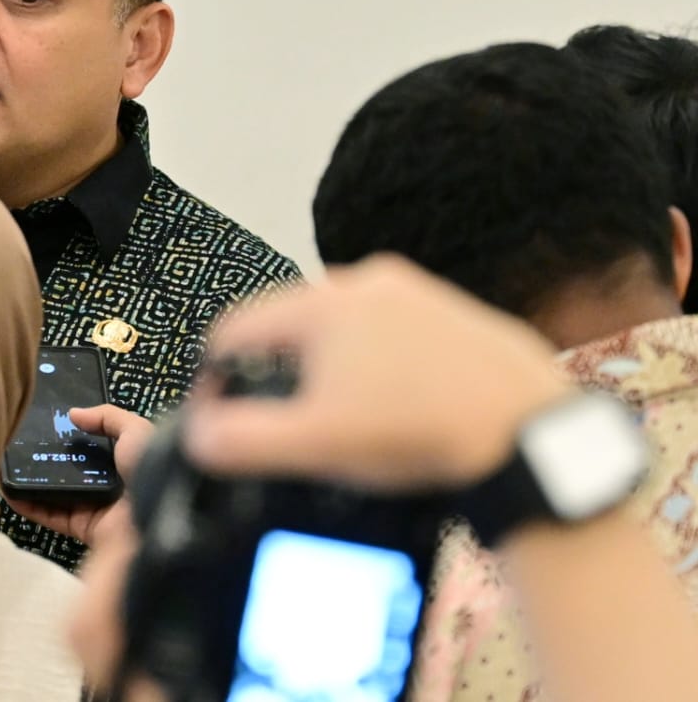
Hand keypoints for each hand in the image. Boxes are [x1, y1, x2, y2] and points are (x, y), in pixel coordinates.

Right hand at [4, 404, 154, 544]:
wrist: (162, 515)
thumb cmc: (153, 466)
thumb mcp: (135, 430)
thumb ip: (107, 417)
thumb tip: (73, 413)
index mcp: (123, 462)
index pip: (90, 447)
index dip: (68, 437)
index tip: (40, 425)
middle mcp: (106, 486)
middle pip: (68, 470)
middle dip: (43, 459)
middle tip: (15, 445)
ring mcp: (92, 508)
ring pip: (54, 493)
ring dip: (29, 481)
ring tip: (4, 466)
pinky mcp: (81, 528)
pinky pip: (50, 514)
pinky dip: (28, 504)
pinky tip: (8, 489)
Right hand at [183, 255, 571, 489]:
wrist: (530, 431)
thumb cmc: (421, 433)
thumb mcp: (317, 446)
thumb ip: (243, 440)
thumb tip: (198, 435)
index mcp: (320, 304)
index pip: (235, 330)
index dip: (216, 377)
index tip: (222, 416)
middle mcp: (362, 282)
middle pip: (288, 325)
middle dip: (275, 371)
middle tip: (286, 423)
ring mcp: (412, 292)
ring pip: (341, 328)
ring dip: (328, 367)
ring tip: (342, 418)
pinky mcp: (450, 312)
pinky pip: (389, 334)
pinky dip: (377, 365)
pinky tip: (394, 406)